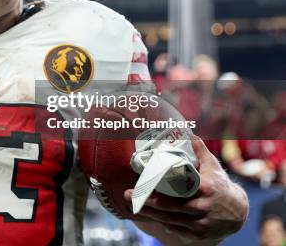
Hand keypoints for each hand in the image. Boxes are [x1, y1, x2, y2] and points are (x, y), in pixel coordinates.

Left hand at [125, 138, 248, 243]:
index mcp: (204, 189)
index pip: (176, 189)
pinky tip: (150, 216)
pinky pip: (175, 229)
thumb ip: (199, 149)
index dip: (157, 188)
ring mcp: (200, 223)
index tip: (141, 182)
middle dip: (146, 202)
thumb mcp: (212, 166)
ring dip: (149, 213)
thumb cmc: (220, 185)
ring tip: (133, 205)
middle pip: (168, 206)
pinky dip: (162, 223)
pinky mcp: (198, 234)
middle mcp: (202, 207)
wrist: (238, 212)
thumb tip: (187, 132)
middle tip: (128, 195)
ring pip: (169, 219)